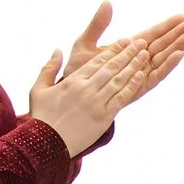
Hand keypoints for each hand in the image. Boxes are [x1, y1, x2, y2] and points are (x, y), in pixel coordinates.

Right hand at [29, 39, 153, 156]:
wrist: (48, 143)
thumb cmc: (42, 116)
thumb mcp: (38, 89)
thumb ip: (49, 68)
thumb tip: (57, 50)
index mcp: (73, 81)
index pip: (97, 61)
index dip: (113, 50)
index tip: (125, 41)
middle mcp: (86, 89)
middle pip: (111, 67)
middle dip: (128, 53)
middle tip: (141, 42)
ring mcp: (96, 102)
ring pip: (119, 80)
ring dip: (134, 66)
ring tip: (145, 54)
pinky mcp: (104, 117)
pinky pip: (121, 98)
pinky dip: (132, 86)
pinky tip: (141, 76)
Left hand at [64, 2, 183, 104]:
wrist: (72, 96)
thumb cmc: (78, 72)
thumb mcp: (85, 43)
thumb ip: (98, 24)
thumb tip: (107, 2)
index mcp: (127, 48)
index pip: (152, 34)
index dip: (167, 25)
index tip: (183, 16)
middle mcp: (137, 60)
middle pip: (162, 44)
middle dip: (178, 33)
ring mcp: (140, 73)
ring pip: (163, 58)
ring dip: (177, 47)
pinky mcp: (139, 87)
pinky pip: (156, 74)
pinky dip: (168, 65)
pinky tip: (179, 55)